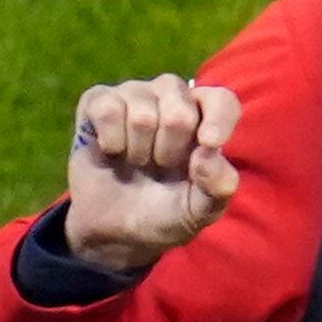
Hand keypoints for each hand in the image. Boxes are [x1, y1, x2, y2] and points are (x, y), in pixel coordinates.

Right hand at [60, 74, 242, 277]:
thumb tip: (210, 151)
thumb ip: (217, 187)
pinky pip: (107, 109)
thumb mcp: (199, 211)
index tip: (209, 143)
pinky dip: (111, 141)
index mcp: (206, 120)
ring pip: (142, 114)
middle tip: (161, 166)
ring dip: (138, 150)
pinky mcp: (99, 99)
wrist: (115, 226)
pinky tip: (113, 151)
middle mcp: (173, 98)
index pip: (222, 100)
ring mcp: (135, 94)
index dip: (219, 118)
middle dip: (170, 151)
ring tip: (137, 161)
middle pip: (180, 111)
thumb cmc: (165, 212)